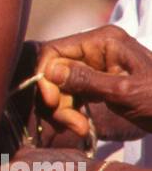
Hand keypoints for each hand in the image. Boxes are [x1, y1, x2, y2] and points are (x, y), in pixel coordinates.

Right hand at [35, 25, 151, 135]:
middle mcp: (96, 50)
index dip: (46, 76)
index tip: (52, 103)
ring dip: (64, 111)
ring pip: (61, 86)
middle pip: (55, 71)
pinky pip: (72, 96)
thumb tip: (50, 71)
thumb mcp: (124, 91)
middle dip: (57, 99)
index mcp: (103, 41)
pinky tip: (82, 128)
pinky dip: (72, 113)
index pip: (55, 50)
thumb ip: (86, 80)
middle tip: (72, 125)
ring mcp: (97, 67)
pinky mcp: (98, 85)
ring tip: (81, 130)